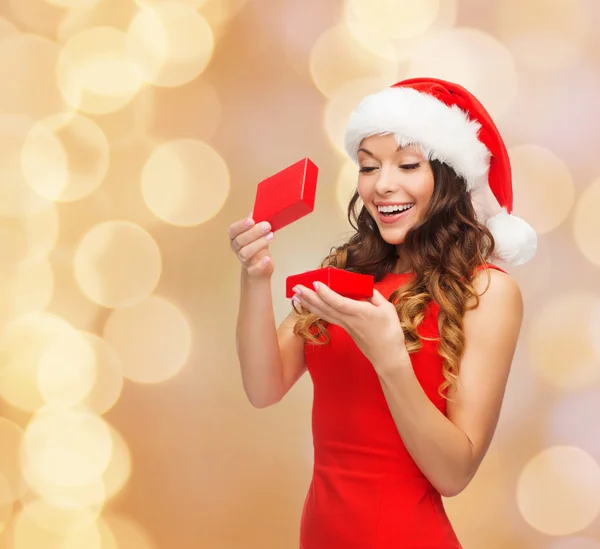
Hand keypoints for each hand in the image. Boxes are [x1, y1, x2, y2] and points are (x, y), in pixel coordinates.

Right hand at [228, 214, 273, 277]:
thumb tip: (260, 207)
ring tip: (271, 236)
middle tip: (267, 226)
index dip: (241, 225)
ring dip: (259, 244)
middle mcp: (237, 249)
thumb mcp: (257, 231)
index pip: (233, 230)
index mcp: (236, 237)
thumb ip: (258, 220)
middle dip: (254, 233)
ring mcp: (244, 260)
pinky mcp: (252, 270)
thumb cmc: (258, 245)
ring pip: (245, 253)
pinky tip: (268, 258)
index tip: (252, 220)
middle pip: (240, 241)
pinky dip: (261, 264)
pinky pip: (254, 268)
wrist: (261, 267)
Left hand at [292, 282, 409, 372]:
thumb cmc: (390, 333)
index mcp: (360, 313)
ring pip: (323, 313)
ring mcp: (345, 325)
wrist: (387, 358)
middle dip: (309, 297)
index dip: (326, 293)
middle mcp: (348, 320)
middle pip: (325, 308)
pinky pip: (328, 317)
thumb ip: (374, 295)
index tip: (315, 283)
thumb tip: (364, 287)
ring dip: (309, 303)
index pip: (338, 302)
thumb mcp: (387, 309)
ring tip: (296, 295)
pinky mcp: (345, 329)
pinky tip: (311, 305)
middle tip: (296, 287)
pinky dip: (317, 309)